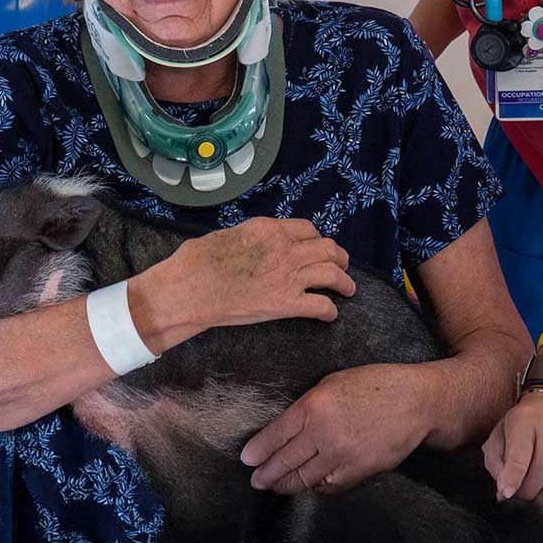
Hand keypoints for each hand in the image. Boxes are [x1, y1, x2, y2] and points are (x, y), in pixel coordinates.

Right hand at [176, 217, 354, 328]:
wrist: (193, 288)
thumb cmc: (201, 260)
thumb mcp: (230, 234)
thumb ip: (253, 237)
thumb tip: (257, 243)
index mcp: (271, 229)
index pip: (307, 229)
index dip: (317, 237)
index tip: (319, 244)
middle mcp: (286, 250)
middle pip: (326, 248)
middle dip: (339, 256)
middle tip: (343, 264)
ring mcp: (288, 277)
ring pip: (331, 274)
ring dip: (344, 281)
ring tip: (349, 288)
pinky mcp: (285, 304)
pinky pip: (319, 306)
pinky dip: (330, 310)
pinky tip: (331, 314)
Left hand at [239, 364, 430, 493]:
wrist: (415, 402)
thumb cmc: (376, 384)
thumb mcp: (335, 382)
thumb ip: (309, 405)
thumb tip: (288, 427)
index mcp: (315, 405)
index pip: (277, 433)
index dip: (259, 449)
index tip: (247, 458)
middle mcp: (325, 433)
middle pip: (286, 460)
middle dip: (267, 473)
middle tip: (255, 478)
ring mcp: (342, 457)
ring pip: (304, 478)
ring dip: (285, 484)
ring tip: (273, 486)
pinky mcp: (358, 473)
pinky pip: (327, 486)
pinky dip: (314, 487)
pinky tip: (305, 485)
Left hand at [482, 389, 542, 504]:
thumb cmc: (524, 423)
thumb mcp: (501, 433)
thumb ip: (496, 462)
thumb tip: (504, 492)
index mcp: (524, 418)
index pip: (520, 453)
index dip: (513, 477)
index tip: (507, 492)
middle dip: (532, 490)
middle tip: (524, 496)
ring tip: (541, 496)